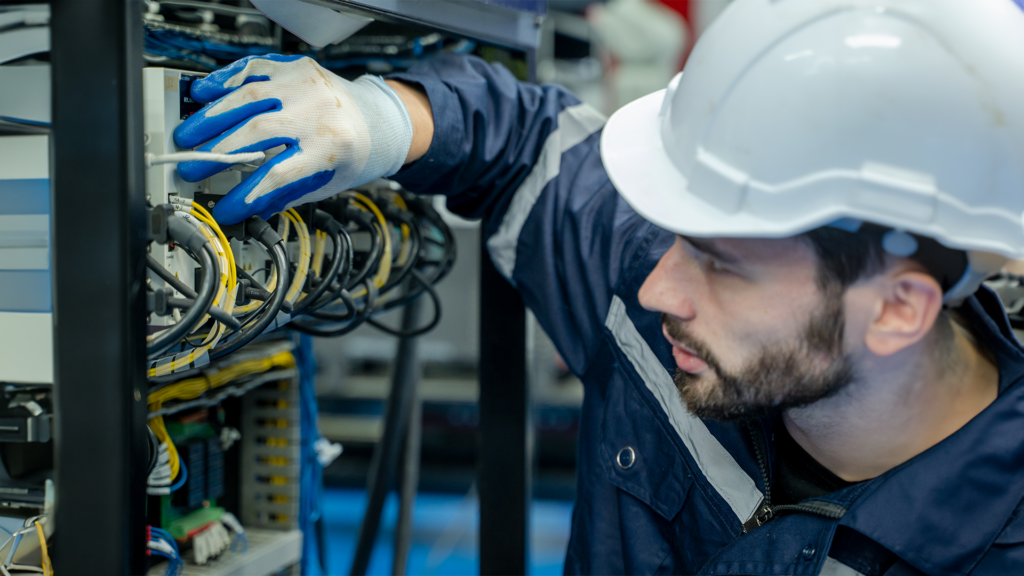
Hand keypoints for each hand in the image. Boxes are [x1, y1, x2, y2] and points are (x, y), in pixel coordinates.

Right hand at [173, 54, 412, 223]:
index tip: (224, 210)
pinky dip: (225, 79)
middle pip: (257, 132)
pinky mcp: (295, 68)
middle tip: (191, 167)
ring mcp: (305, 85)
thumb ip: (289, 194)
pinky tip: (203, 92)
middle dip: (217, 153)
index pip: (279, 175)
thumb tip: (249, 210)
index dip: (246, 196)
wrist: (377, 118)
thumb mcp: (328, 182)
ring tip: (187, 134)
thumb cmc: (350, 152)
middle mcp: (319, 111)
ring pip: (249, 96)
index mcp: (332, 147)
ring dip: (211, 116)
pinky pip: (253, 68)